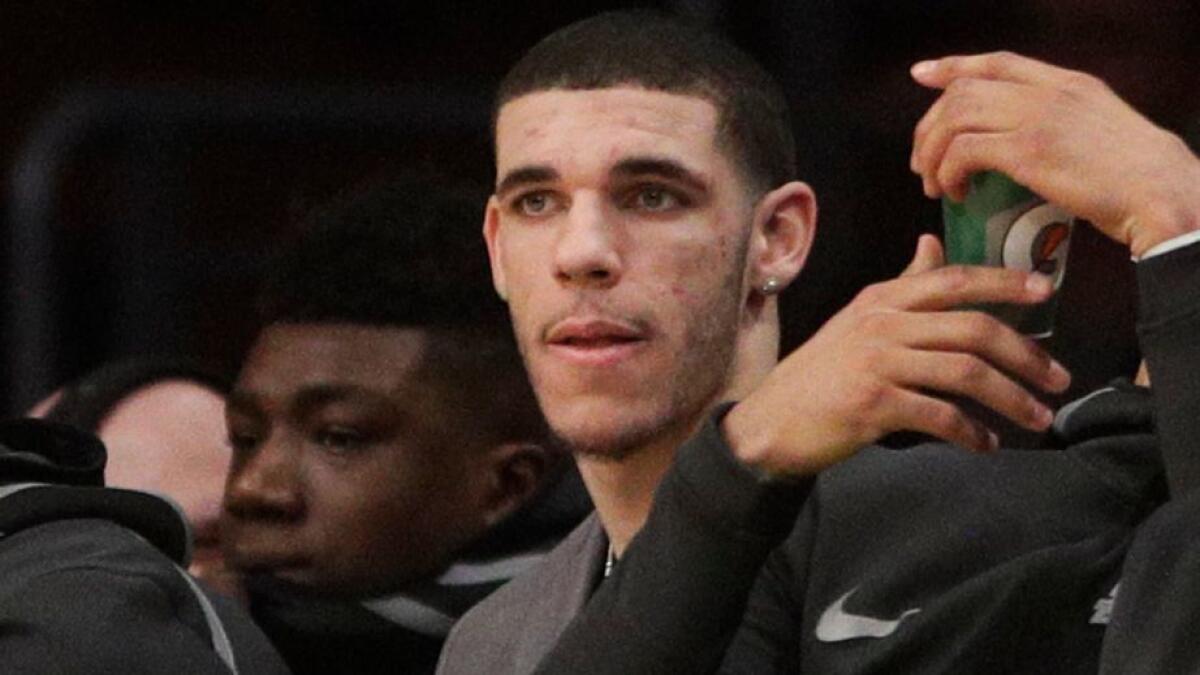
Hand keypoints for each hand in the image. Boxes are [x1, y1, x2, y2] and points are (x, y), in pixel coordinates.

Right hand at [723, 235, 1070, 476]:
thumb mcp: (858, 319)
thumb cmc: (820, 374)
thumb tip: (933, 244)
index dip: (1003, 282)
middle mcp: (881, 324)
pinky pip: (940, 416)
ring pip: (965, 373)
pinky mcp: (873, 405)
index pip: (953, 281)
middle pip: (973, 329)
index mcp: (882, 299)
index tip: (1044, 290)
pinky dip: (971, 433)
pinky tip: (986, 444)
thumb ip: (902, 284)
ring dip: (1011, 398)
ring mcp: (877, 363)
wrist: (771, 422)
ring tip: (1036, 418)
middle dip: (1026, 355)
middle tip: (1058, 379)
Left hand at [910, 51, 1199, 256]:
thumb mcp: (1101, 131)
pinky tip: (954, 193)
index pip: (998, 62)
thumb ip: (1064, 125)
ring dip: (932, 152)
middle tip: (922, 162)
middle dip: (931, 126)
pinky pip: (964, 151)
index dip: (954, 66)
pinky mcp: (1029, 151)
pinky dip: (948, 172)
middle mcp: (1050, 93)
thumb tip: (1026, 146)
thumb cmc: (1137, 180)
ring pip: (956, 117)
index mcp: (1068, 84)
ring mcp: (1038, 118)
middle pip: (965, 91)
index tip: (922, 75)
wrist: (1163, 194)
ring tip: (933, 183)